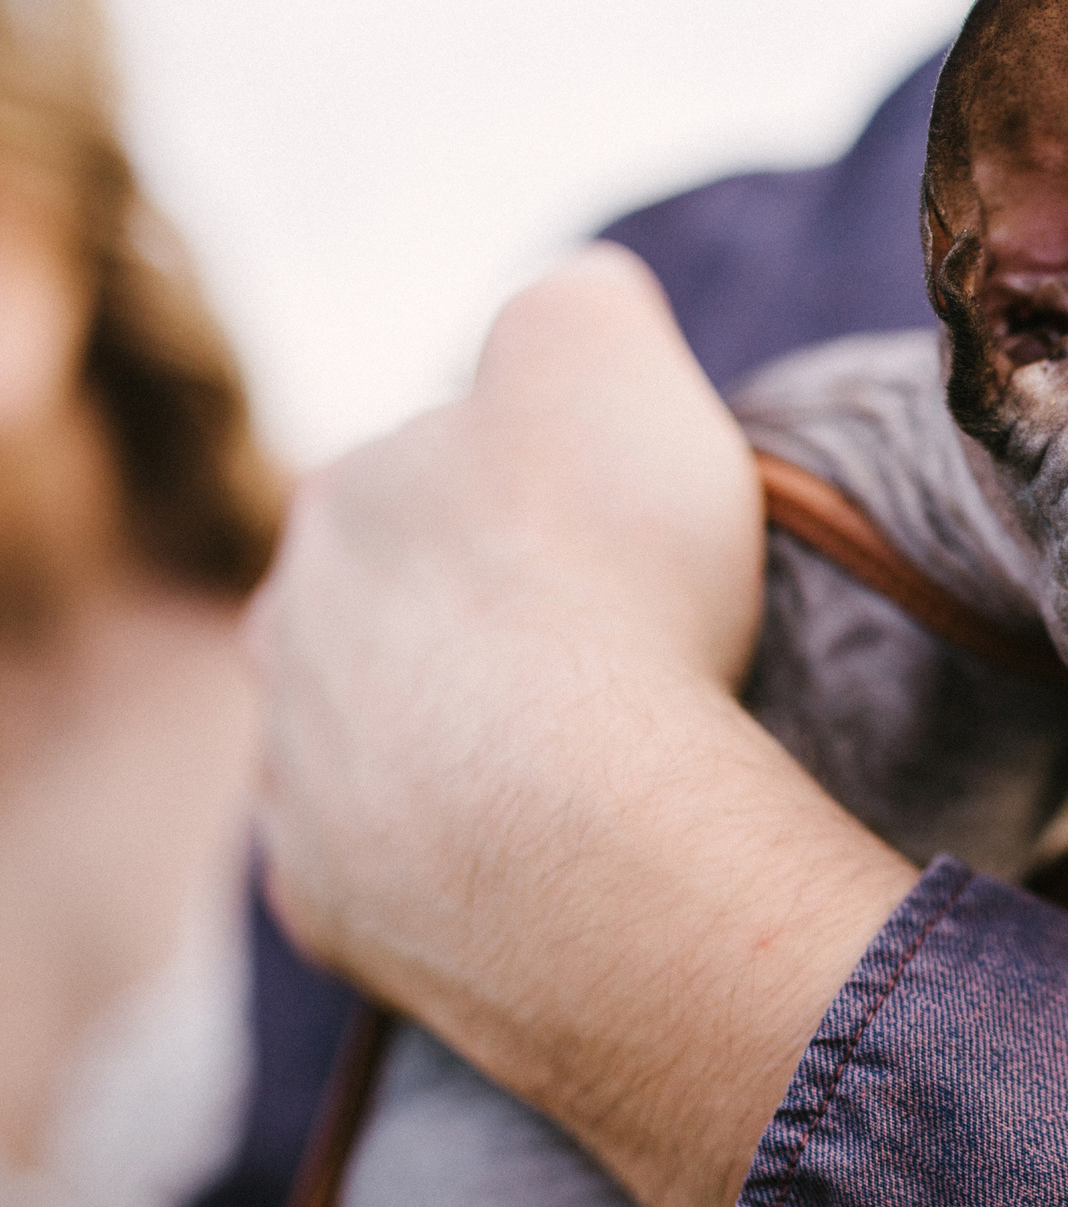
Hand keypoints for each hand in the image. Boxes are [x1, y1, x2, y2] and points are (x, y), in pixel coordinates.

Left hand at [251, 246, 916, 1206]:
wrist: (590, 834)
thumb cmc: (616, 583)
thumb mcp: (607, 353)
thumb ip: (577, 298)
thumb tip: (576, 300)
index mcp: (348, 496)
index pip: (446, 467)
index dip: (553, 500)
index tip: (637, 544)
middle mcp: (291, 633)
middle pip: (400, 609)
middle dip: (489, 625)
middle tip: (626, 660)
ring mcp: (300, 784)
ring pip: (381, 743)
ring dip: (465, 747)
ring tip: (594, 775)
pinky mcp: (332, 908)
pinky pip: (395, 874)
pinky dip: (460, 866)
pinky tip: (546, 866)